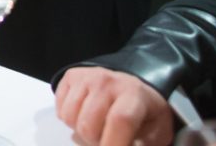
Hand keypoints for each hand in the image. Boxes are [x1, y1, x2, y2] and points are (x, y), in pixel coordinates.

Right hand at [55, 66, 172, 145]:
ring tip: (96, 127)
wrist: (135, 89)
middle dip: (95, 142)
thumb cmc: (145, 114)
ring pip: (70, 118)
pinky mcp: (71, 76)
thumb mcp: (156, 133)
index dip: (113, 144)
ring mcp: (87, 77)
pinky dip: (69, 120)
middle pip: (89, 125)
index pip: (120, 120)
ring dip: (81, 131)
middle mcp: (108, 81)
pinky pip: (60, 109)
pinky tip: (84, 115)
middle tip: (107, 140)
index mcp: (134, 95)